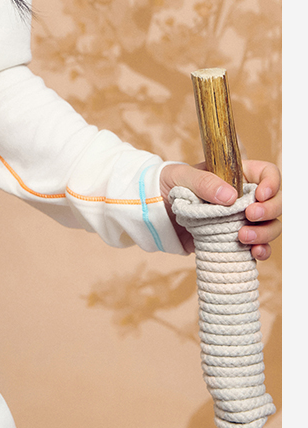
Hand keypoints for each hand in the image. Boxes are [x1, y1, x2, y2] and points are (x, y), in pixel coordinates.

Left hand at [160, 159, 281, 259]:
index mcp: (237, 175)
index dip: (271, 183)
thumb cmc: (167, 184)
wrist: (152, 212)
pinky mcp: (234, 240)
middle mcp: (244, 197)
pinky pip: (257, 246)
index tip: (260, 195)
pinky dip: (261, 251)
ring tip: (244, 238)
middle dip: (269, 210)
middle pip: (275, 202)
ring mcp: (241, 220)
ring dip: (265, 233)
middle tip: (250, 216)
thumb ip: (205, 183)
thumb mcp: (181, 176)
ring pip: (270, 226)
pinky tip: (254, 253)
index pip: (267, 174)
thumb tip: (230, 197)